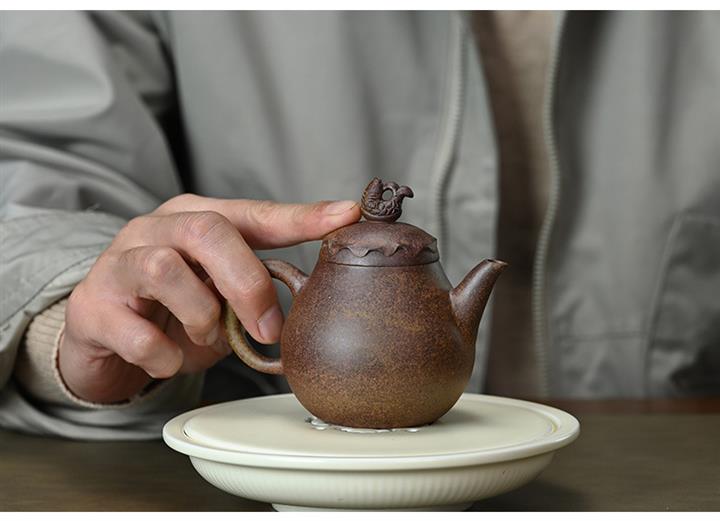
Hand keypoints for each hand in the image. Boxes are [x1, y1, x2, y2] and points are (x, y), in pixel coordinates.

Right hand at [59, 194, 359, 402]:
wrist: (104, 335)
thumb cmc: (174, 309)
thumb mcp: (221, 293)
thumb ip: (256, 289)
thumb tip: (313, 302)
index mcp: (197, 219)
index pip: (255, 213)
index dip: (301, 217)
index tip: (346, 215)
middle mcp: (158, 229)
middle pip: (207, 231)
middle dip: (248, 282)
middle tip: (269, 328)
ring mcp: (120, 263)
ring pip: (164, 268)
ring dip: (202, 315)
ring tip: (207, 338)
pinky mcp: (94, 307)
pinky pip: (136, 331)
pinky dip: (165, 355)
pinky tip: (170, 360)